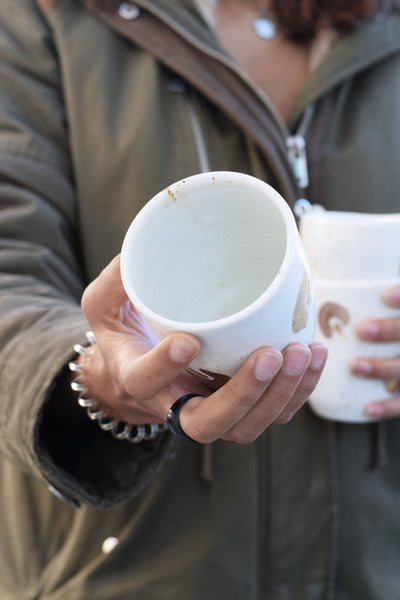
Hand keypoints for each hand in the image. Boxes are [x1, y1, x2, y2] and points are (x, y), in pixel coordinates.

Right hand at [80, 255, 327, 443]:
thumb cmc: (125, 331)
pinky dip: (299, 390)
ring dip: (280, 395)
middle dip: (245, 394)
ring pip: (246, 426)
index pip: (143, 382)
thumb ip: (118, 278)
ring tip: (303, 351)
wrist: (141, 367)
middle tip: (270, 354)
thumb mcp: (105, 302)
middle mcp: (174, 403)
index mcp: (135, 377)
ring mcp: (210, 409)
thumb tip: (142, 245)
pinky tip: (315, 354)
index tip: (188, 339)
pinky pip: (271, 412)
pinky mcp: (238, 405)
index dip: (164, 368)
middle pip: (208, 423)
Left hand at [350, 284, 399, 418]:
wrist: (397, 352)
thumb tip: (305, 277)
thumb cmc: (368, 322)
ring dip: (381, 367)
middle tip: (361, 330)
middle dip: (389, 330)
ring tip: (355, 366)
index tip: (386, 295)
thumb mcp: (368, 308)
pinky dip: (388, 406)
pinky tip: (369, 408)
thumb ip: (350, 298)